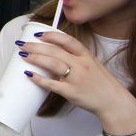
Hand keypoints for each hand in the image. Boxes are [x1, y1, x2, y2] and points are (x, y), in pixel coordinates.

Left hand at [21, 32, 135, 134]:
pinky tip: (30, 74)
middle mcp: (81, 65)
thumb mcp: (92, 64)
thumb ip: (76, 57)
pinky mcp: (72, 92)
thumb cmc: (100, 83)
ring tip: (23, 55)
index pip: (68, 40)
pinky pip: (53, 84)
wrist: (113, 101)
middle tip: (22, 44)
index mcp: (86, 56)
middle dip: (36, 46)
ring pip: (53, 64)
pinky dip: (40, 79)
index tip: (38, 34)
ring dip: (36, 58)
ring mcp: (77, 79)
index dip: (52, 35)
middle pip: (55, 51)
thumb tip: (53, 52)